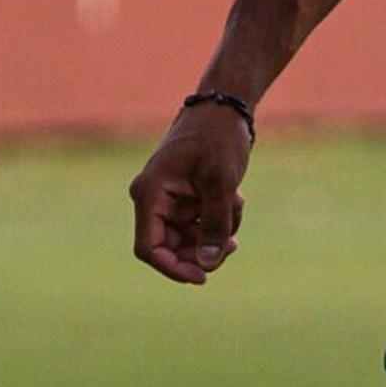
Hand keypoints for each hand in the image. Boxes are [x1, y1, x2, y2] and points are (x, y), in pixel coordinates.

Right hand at [129, 102, 255, 284]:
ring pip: (188, 239)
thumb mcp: (221, 184)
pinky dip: (220, 220)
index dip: (172, 268)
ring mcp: (169, 200)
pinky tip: (236, 200)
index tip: (202, 277)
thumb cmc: (219, 138)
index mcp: (150, 194)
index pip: (149, 248)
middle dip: (201, 249)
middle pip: (169, 248)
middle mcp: (153, 199)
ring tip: (237, 206)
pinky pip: (199, 225)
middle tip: (233, 245)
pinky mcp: (185, 199)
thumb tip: (208, 265)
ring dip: (216, 232)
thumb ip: (215, 226)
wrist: (226, 109)